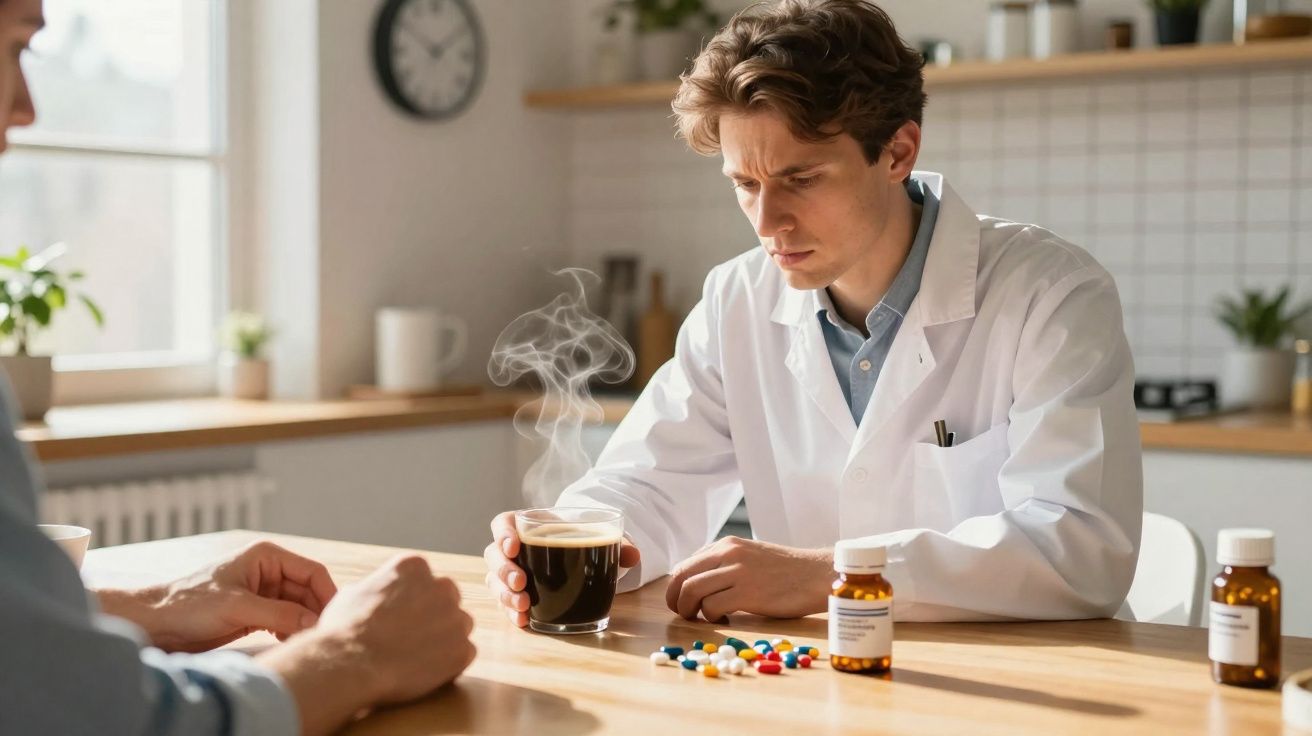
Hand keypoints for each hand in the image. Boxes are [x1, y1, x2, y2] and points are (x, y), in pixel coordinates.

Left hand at [96, 540, 336, 652]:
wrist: (155, 622)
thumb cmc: (188, 604)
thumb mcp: (237, 607)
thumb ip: (279, 613)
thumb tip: (314, 622)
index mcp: (267, 556)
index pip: (312, 571)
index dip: (327, 594)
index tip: (334, 618)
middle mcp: (268, 571)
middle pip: (308, 591)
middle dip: (315, 611)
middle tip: (322, 636)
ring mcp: (261, 593)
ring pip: (297, 607)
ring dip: (303, 623)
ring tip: (308, 642)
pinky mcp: (254, 612)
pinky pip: (284, 620)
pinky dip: (290, 631)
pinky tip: (290, 643)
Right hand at [259, 554, 475, 735]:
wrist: (351, 665)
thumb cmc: (344, 630)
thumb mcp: (352, 594)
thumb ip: (376, 588)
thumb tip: (374, 593)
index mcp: (414, 567)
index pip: (425, 580)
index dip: (413, 600)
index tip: (401, 616)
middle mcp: (442, 586)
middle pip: (448, 598)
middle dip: (435, 615)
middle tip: (412, 636)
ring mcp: (456, 618)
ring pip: (459, 625)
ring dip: (445, 638)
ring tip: (416, 656)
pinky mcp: (462, 649)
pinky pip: (464, 653)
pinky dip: (449, 664)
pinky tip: (424, 671)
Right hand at [484, 509, 640, 627]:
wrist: (579, 557)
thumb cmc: (580, 541)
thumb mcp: (596, 538)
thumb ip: (614, 543)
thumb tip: (633, 555)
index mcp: (527, 525)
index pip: (502, 523)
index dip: (503, 534)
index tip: (514, 546)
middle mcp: (512, 549)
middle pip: (493, 555)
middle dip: (504, 570)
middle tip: (521, 582)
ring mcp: (510, 573)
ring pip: (494, 581)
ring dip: (505, 594)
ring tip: (523, 606)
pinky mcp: (514, 594)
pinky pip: (504, 603)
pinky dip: (511, 613)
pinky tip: (524, 621)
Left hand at [665, 537, 832, 622]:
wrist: (816, 574)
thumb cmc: (786, 571)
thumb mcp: (750, 556)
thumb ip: (725, 564)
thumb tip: (698, 583)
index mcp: (727, 544)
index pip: (685, 564)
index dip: (677, 587)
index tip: (682, 601)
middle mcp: (728, 553)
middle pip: (681, 576)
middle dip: (674, 599)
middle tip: (683, 613)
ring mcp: (737, 571)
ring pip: (691, 590)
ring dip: (688, 610)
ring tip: (701, 618)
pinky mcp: (747, 592)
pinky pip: (711, 606)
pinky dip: (710, 617)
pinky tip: (724, 619)